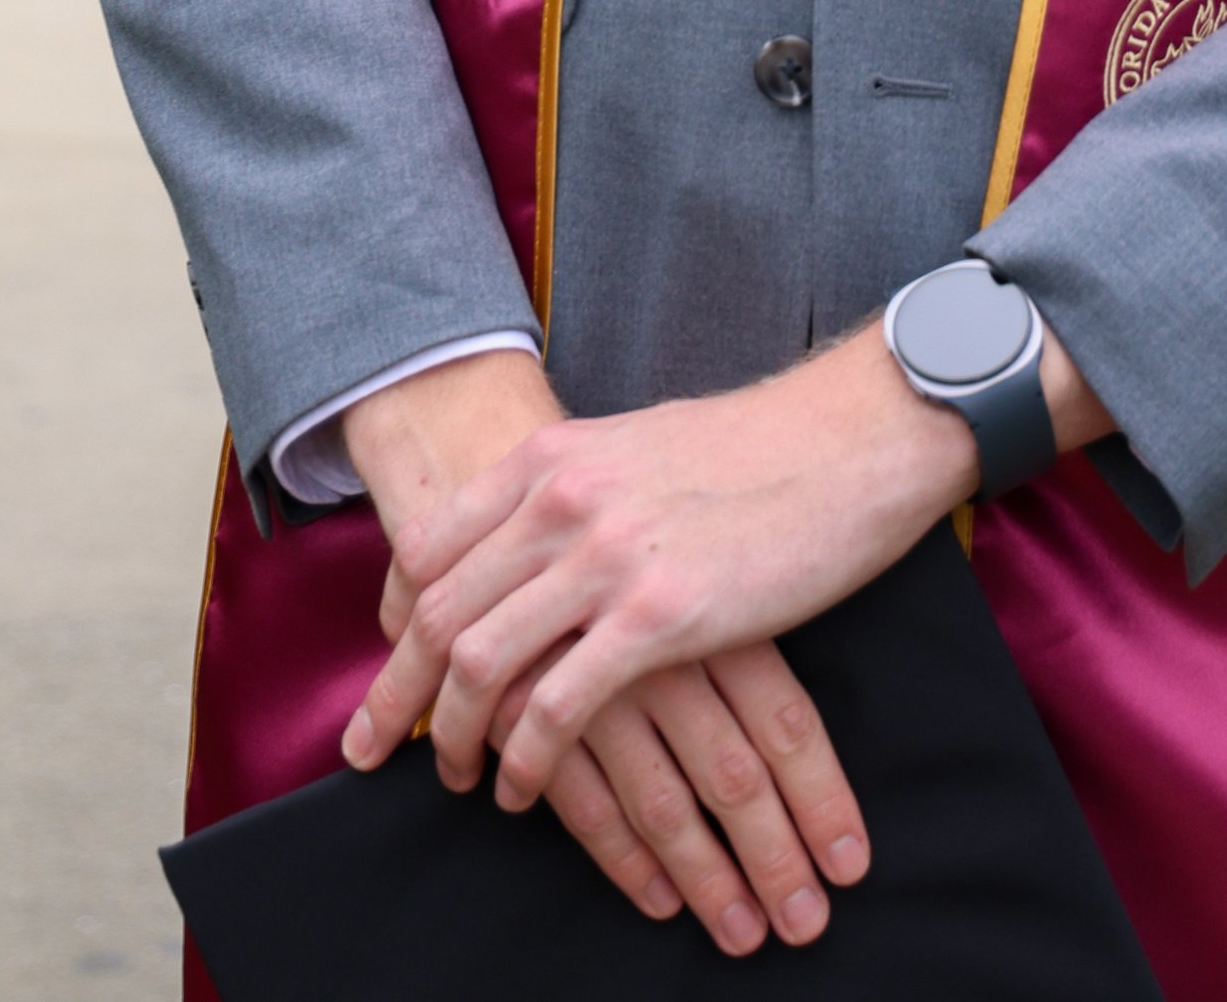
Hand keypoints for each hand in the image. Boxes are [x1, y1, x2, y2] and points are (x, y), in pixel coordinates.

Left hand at [340, 353, 868, 954]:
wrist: (849, 438)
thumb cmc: (755, 448)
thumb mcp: (636, 445)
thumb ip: (574, 487)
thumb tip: (531, 535)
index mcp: (552, 454)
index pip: (429, 543)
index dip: (394, 617)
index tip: (388, 667)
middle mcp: (561, 498)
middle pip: (436, 610)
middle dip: (396, 691)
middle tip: (376, 747)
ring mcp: (606, 556)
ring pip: (478, 660)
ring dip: (452, 732)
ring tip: (453, 775)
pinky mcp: (659, 615)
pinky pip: (555, 706)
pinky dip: (525, 759)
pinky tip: (524, 788)